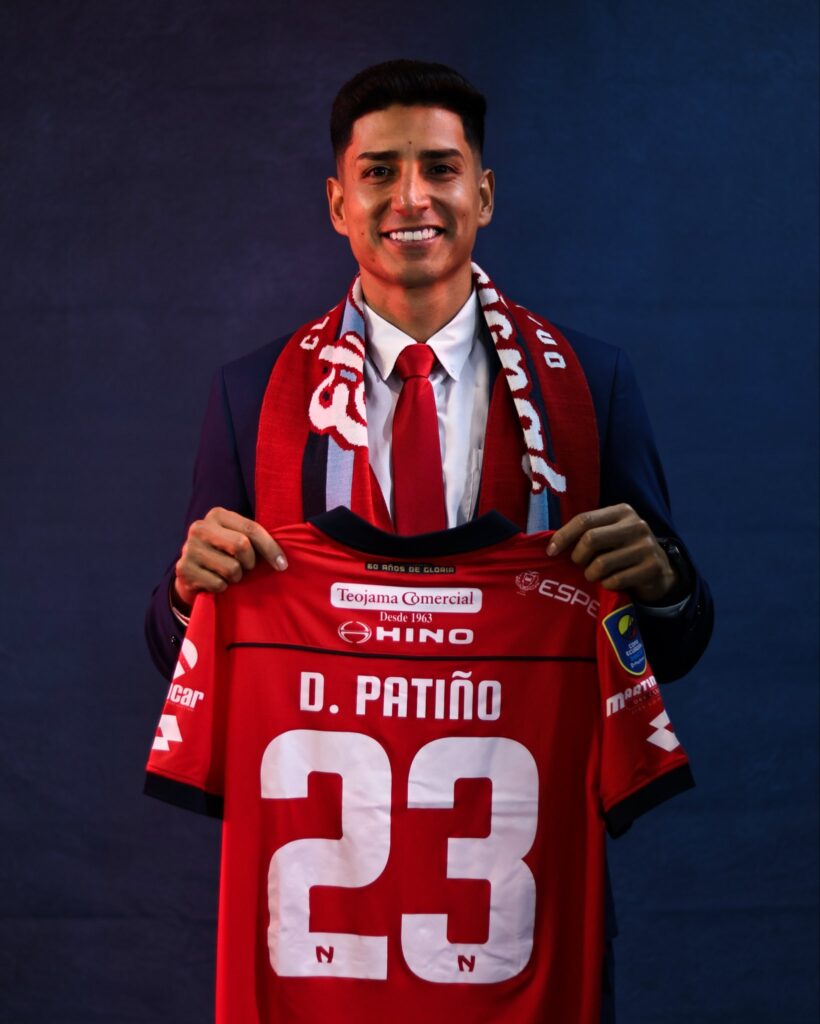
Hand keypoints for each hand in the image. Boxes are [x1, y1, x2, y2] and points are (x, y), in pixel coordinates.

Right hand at [173, 507, 286, 611]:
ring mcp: (189, 548)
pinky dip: (223, 588)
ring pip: (231, 568)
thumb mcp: (238, 539)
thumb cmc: (224, 554)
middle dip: (250, 563)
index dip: (271, 548)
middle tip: (247, 567)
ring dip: (236, 577)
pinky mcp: (183, 569)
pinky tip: (215, 581)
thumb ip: (255, 540)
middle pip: (241, 545)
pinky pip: (218, 584)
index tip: (282, 565)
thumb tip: (283, 558)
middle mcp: (199, 527)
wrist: (192, 574)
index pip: (251, 529)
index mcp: (217, 515)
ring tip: (228, 574)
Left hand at [546, 504, 681, 604]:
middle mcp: (636, 525)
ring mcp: (646, 547)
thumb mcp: (609, 534)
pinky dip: (606, 585)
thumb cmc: (623, 551)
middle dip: (577, 556)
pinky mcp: (652, 568)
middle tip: (578, 565)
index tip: (551, 551)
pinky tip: (609, 583)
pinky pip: (615, 580)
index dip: (563, 536)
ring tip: (593, 575)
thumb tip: (552, 544)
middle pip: (591, 539)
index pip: (584, 519)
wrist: (660, 570)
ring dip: (590, 574)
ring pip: (601, 563)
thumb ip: (587, 533)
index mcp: (622, 512)